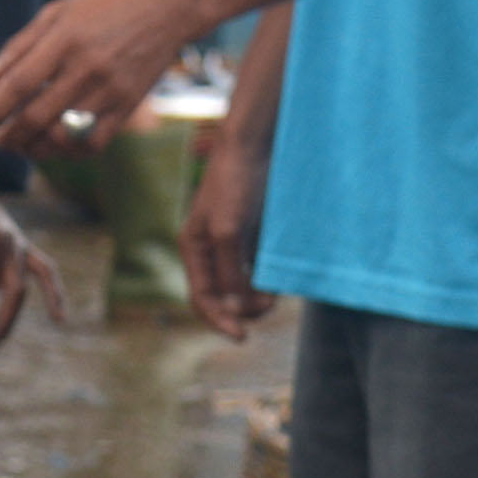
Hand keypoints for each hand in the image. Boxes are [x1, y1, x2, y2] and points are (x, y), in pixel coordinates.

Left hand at [0, 0, 199, 153]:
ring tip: (22, 144)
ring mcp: (110, 88)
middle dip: (8, 136)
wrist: (169, 5)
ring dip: (34, 148)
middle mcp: (86, 67)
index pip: (18, 84)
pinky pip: (93, 142)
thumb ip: (20, 46)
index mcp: (65, 39)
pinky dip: (69, 151)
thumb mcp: (59, 12)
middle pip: (36, 116)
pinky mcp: (128, 104)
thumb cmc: (107, 5)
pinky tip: (56, 145)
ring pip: (63, 135)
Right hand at [178, 124, 268, 340]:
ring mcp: (237, 242)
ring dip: (260, 295)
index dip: (218, 320)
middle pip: (224, 296)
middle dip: (244, 309)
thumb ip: (231, 270)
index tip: (242, 336)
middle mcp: (213, 249)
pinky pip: (262, 266)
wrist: (258, 142)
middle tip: (269, 307)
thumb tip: (237, 307)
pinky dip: (271, 277)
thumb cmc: (235, 182)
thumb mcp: (228, 230)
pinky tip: (282, 277)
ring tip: (276, 296)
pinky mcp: (259, 232)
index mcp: (194, 249)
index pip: (202, 298)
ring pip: (246, 284)